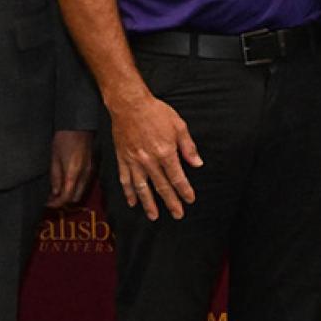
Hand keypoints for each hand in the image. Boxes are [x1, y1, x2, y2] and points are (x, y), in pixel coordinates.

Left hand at [47, 130, 94, 207]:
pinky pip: (84, 183)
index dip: (56, 203)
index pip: (66, 197)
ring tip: (57, 191)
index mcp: (73, 173)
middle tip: (51, 198)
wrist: (79, 126)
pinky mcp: (91, 166)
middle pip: (76, 197)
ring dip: (70, 194)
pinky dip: (75, 187)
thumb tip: (55, 193)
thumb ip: (55, 177)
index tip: (47, 204)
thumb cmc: (63, 140)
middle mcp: (84, 175)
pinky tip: (66, 182)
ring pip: (81, 191)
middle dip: (63, 201)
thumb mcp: (54, 158)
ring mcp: (90, 171)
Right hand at [108, 94, 200, 220]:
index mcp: (165, 152)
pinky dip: (129, 192)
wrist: (130, 104)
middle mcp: (149, 160)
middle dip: (170, 202)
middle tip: (177, 214)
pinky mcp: (122, 159)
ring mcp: (134, 161)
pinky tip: (132, 202)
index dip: (184, 190)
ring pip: (142, 188)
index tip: (190, 200)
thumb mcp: (179, 126)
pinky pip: (125, 180)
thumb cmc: (156, 112)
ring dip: (149, 204)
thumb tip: (197, 164)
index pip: (177, 178)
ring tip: (154, 216)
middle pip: (161, 186)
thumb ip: (188, 147)